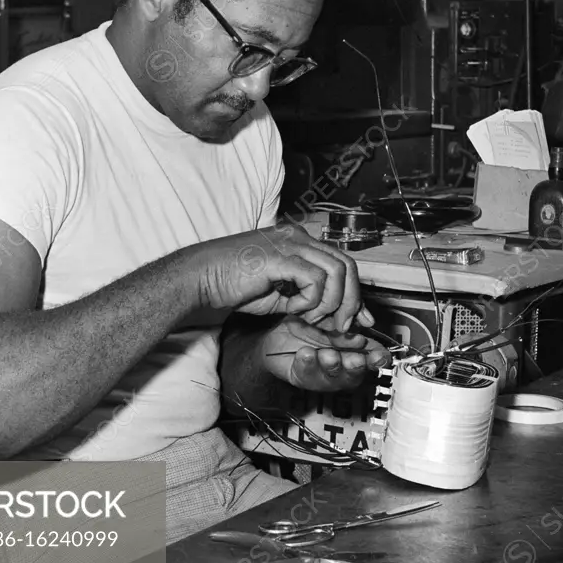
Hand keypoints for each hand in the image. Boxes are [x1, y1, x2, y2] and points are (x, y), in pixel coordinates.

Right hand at [194, 222, 374, 330]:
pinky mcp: (281, 257)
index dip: (354, 293)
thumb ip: (309, 299)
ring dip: (331, 303)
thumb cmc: (234, 285)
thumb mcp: (281, 295)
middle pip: (347, 265)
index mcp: (299, 241)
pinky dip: (311, 300)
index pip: (342, 262)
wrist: (202, 278)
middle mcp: (299, 237)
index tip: (359, 320)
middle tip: (342, 326)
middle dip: (351, 301)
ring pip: (336, 271)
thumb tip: (337, 317)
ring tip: (312, 318)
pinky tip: (292, 309)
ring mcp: (290, 243)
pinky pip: (315, 279)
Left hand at [260, 315, 390, 393]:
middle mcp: (341, 364)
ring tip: (327, 355)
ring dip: (332, 366)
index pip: (372, 358)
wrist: (277, 329)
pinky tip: (306, 355)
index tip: (377, 357)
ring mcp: (322, 373)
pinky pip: (306, 374)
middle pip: (354, 373)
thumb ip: (351, 316)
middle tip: (354, 359)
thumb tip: (368, 321)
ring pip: (332, 377)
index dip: (377, 359)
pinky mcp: (302, 376)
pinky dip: (307, 364)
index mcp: (353, 349)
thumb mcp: (332, 314)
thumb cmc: (308, 322)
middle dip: (354, 367)